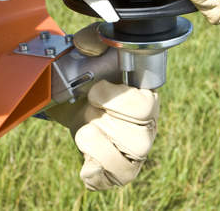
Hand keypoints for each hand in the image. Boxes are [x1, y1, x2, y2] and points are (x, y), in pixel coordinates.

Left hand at [46, 23, 158, 190]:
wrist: (72, 96)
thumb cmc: (87, 74)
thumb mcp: (86, 52)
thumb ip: (91, 40)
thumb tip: (90, 43)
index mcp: (142, 96)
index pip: (147, 105)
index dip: (120, 101)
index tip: (96, 91)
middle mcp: (143, 125)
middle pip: (141, 138)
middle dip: (108, 123)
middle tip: (91, 108)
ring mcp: (131, 150)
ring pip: (128, 163)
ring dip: (98, 147)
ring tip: (85, 131)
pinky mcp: (117, 168)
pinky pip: (114, 180)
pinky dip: (96, 174)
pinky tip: (86, 163)